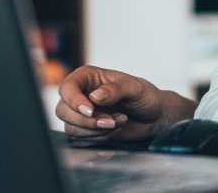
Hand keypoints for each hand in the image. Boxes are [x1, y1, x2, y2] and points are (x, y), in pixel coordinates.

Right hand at [55, 66, 195, 144]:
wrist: (155, 117)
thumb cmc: (146, 96)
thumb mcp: (135, 88)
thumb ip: (116, 89)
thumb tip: (95, 96)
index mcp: (88, 77)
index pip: (67, 88)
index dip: (74, 101)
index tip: (91, 111)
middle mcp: (81, 94)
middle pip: (63, 111)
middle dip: (87, 121)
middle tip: (111, 121)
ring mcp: (82, 114)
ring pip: (71, 127)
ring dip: (96, 131)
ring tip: (118, 122)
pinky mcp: (87, 130)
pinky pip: (81, 140)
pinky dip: (98, 139)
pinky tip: (115, 131)